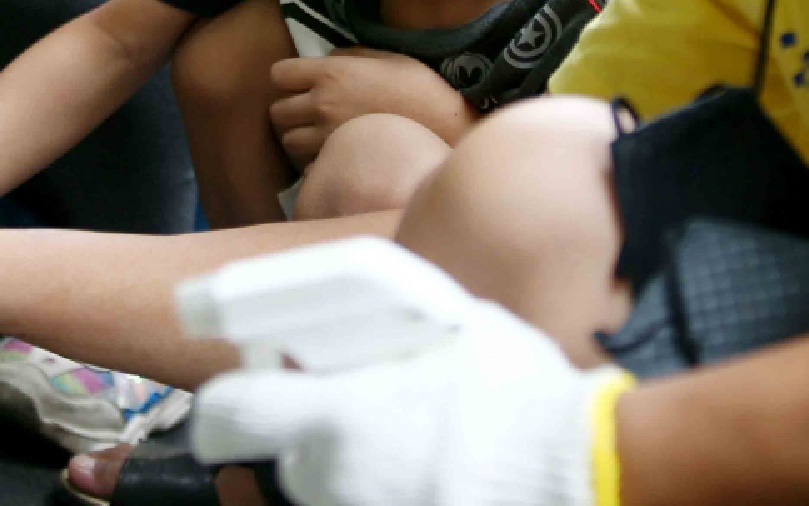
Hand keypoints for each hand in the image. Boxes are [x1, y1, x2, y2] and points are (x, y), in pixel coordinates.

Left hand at [189, 244, 621, 505]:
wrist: (583, 468)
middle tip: (340, 413)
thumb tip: (349, 320)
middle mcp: (331, 479)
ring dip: (333, 471)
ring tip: (388, 449)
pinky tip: (406, 478)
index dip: (227, 404)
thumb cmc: (515, 392)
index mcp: (335, 417)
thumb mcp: (445, 329)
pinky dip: (367, 495)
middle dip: (297, 438)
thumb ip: (383, 331)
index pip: (226, 418)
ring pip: (314, 494)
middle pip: (273, 464)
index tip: (246, 391)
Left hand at [269, 50, 474, 165]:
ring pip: (288, 142)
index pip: (278, 74)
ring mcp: (327, 137)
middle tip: (308, 110)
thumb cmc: (418, 86)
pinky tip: (332, 154)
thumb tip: (327, 59)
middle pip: (276, 112)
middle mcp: (322, 104)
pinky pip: (308, 166)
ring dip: (298, 137)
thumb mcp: (385, 57)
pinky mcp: (337, 162)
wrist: (443, 125)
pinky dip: (314, 161)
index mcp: (330, 73)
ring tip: (318, 134)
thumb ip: (349, 56)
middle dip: (288, 110)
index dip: (287, 77)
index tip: (300, 80)